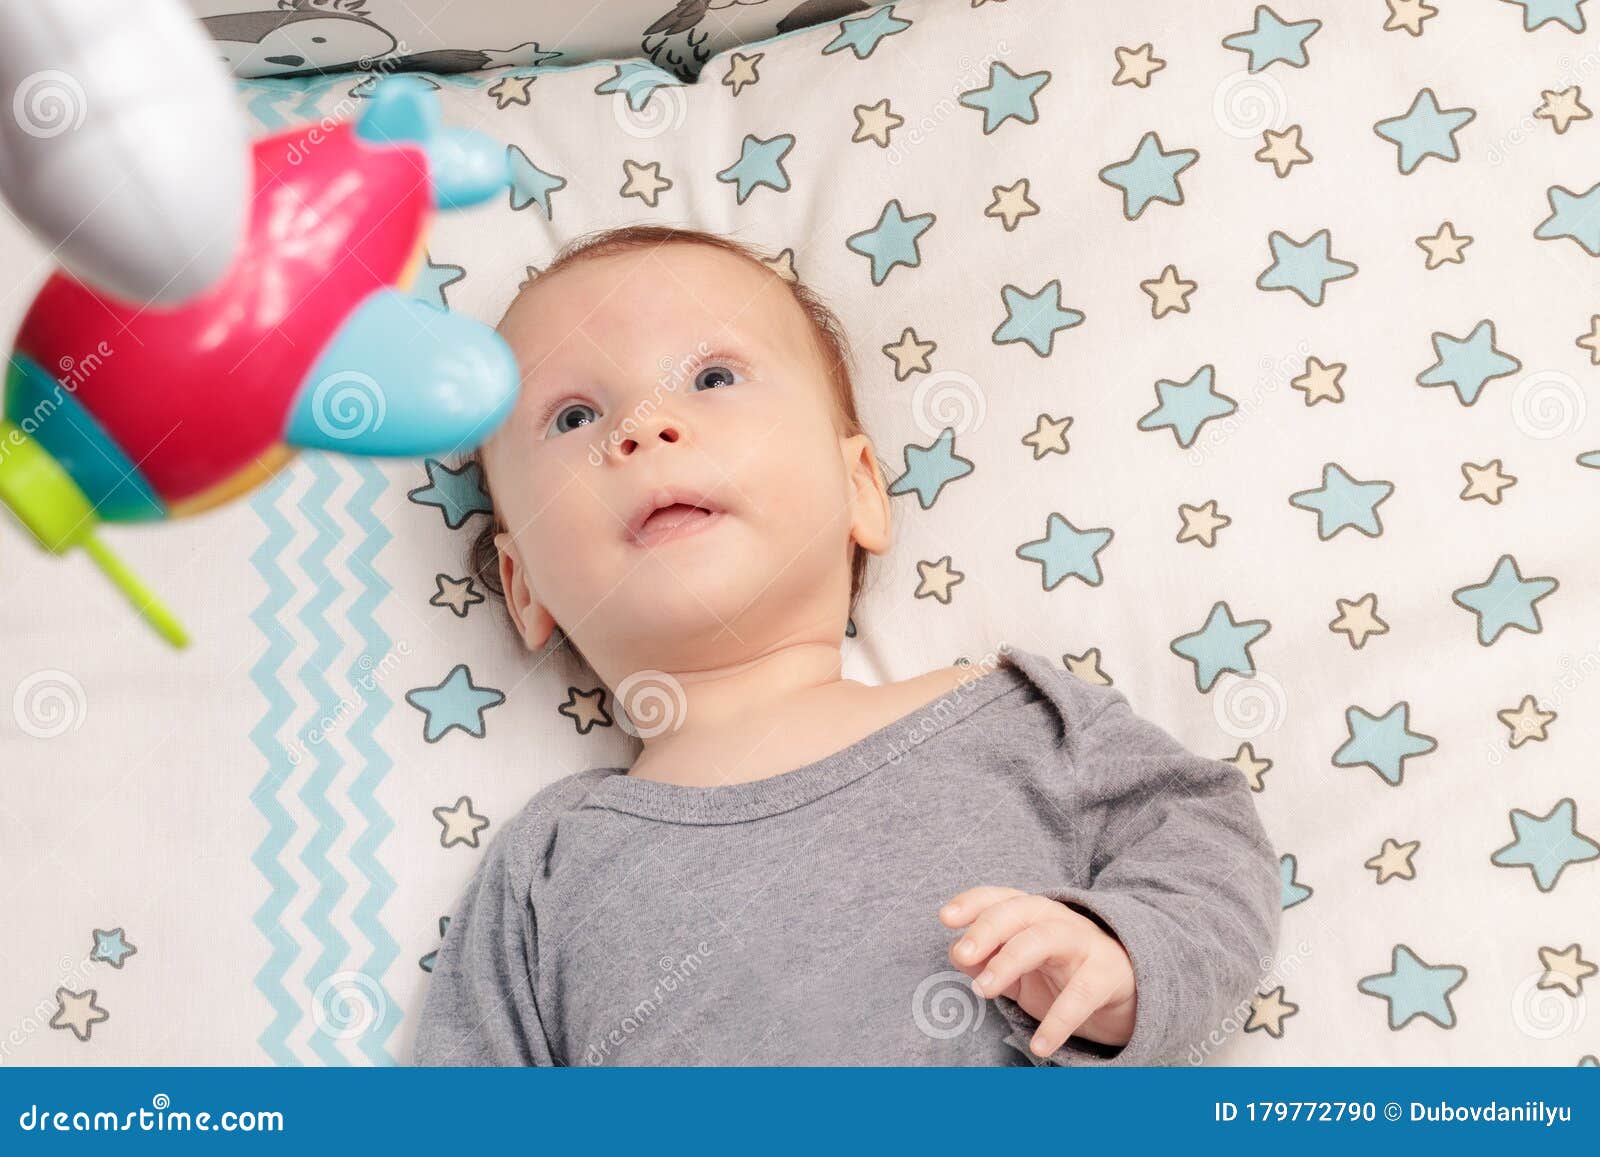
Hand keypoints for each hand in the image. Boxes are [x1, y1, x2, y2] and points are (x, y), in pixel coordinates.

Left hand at [940, 885, 1136, 1057]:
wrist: (1124, 987)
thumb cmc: (1059, 971)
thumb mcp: (1018, 968)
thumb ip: (987, 961)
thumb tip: (956, 954)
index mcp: (1030, 913)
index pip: (999, 897)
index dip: (972, 903)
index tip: (945, 917)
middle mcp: (1055, 919)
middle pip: (1019, 910)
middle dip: (987, 928)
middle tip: (961, 954)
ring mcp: (1082, 943)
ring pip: (1044, 939)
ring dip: (1010, 961)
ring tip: (984, 991)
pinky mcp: (1106, 974)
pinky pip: (1081, 994)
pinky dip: (1059, 1022)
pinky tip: (1040, 1046)